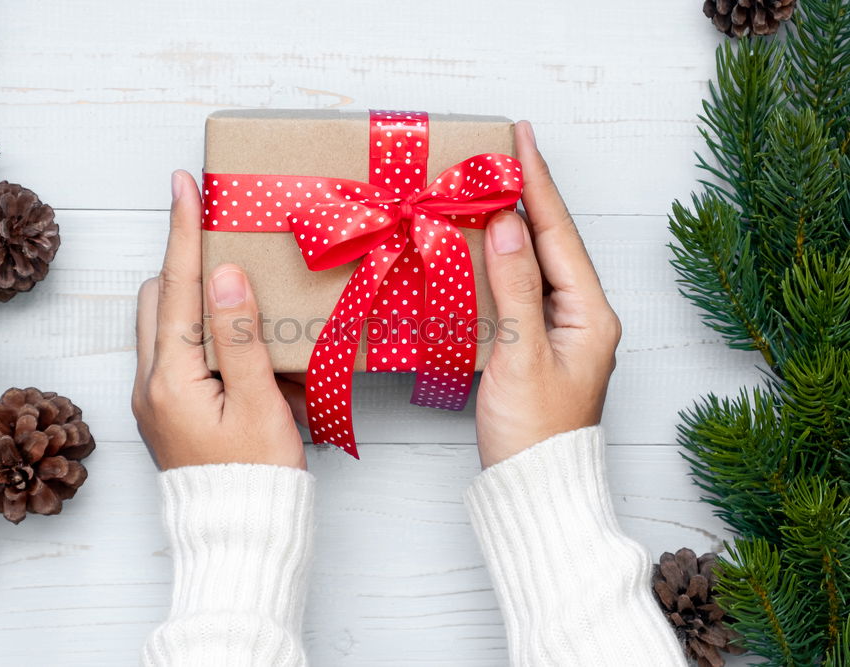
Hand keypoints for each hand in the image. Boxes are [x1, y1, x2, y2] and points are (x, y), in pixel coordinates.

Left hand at [132, 170, 305, 470]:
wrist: (239, 535)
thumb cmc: (256, 477)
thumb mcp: (259, 404)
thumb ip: (240, 336)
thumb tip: (222, 273)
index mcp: (170, 379)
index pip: (178, 285)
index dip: (183, 230)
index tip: (182, 183)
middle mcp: (149, 384)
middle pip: (159, 298)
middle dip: (185, 262)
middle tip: (221, 238)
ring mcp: (154, 400)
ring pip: (163, 325)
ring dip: (193, 299)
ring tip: (238, 297)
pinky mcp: (166, 412)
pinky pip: (175, 354)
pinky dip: (200, 334)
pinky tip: (239, 346)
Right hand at [476, 121, 621, 468]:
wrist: (533, 490)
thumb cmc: (533, 434)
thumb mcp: (522, 355)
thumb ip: (516, 286)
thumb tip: (511, 222)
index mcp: (590, 315)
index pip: (559, 234)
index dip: (538, 183)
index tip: (523, 137)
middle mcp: (582, 317)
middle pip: (553, 242)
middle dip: (528, 195)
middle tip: (503, 152)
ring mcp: (562, 332)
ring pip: (536, 263)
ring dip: (515, 225)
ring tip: (493, 186)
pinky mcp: (539, 346)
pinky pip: (522, 289)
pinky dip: (502, 262)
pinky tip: (487, 246)